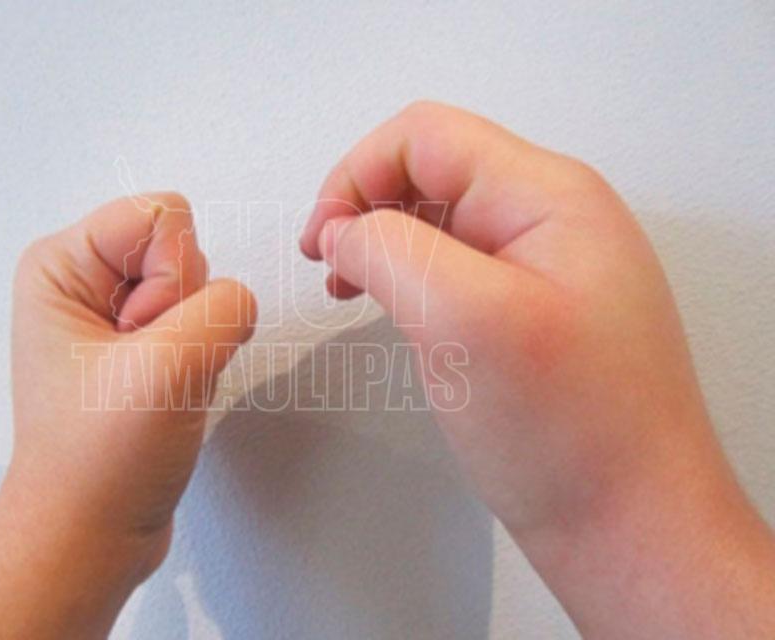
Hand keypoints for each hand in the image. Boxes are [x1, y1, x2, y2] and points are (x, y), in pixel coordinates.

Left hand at [0, 193, 255, 638]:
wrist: (90, 537)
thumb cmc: (98, 463)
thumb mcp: (166, 369)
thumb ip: (222, 307)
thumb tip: (237, 300)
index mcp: (60, 265)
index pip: (161, 215)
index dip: (174, 277)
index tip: (144, 338)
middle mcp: (84, 282)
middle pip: (183, 247)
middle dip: (187, 311)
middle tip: (150, 368)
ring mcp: (115, 317)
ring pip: (201, 288)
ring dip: (198, 342)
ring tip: (159, 388)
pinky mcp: (143, 349)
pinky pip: (204, 323)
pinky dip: (203, 361)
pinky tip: (171, 397)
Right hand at [301, 101, 774, 637]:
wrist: (630, 529)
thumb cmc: (568, 434)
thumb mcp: (465, 319)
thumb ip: (392, 251)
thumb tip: (343, 230)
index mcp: (549, 198)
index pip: (426, 137)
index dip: (356, 175)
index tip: (321, 241)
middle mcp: (554, 219)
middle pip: (433, 171)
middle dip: (365, 207)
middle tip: (328, 267)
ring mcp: (547, 267)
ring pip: (441, 221)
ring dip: (383, 243)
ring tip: (348, 289)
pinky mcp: (534, 312)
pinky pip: (459, 267)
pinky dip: (410, 278)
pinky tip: (393, 310)